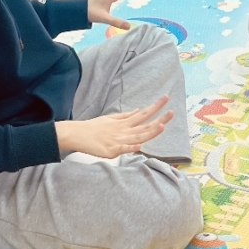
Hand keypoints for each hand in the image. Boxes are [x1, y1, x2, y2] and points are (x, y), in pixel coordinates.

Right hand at [56, 97, 172, 156]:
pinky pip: (122, 149)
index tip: (166, 98)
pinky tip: (139, 147)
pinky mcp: (111, 150)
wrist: (77, 134)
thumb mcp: (111, 119)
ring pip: (137, 137)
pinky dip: (130, 148)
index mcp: (125, 123)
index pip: (144, 114)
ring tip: (161, 126)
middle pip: (145, 125)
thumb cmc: (94, 128)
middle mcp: (124, 131)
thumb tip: (139, 110)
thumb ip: (126, 116)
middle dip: (159, 119)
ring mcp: (118, 140)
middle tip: (172, 112)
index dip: (156, 107)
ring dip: (149, 132)